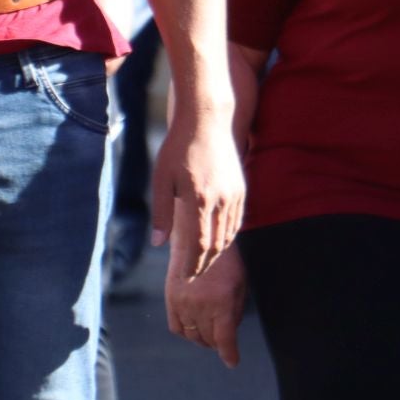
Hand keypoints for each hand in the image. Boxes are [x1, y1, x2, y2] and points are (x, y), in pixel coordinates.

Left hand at [149, 104, 245, 279]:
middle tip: (194, 276)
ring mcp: (234, 194)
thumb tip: (159, 243)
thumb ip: (161, 213)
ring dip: (217, 252)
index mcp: (200, 200)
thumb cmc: (178, 147)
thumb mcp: (161, 179)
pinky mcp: (241, 188)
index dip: (193, 266)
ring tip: (204, 262)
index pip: (200, 246)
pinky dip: (228, 235)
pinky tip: (218, 239)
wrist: (206, 120)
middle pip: (217, 245)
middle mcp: (221, 200)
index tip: (185, 278)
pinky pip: (237, 220)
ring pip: (230, 234)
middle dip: (205, 264)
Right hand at [166, 242, 246, 366]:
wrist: (201, 238)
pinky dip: (185, 332)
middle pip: (208, 339)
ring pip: (192, 335)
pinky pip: (176, 327)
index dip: (229, 354)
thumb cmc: (226, 261)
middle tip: (223, 343)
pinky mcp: (170, 299)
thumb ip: (235, 312)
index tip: (233, 362)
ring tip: (210, 336)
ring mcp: (182, 303)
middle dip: (218, 344)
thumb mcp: (240, 285)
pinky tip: (193, 329)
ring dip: (202, 339)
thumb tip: (230, 334)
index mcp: (221, 302)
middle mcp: (200, 306)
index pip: (224, 339)